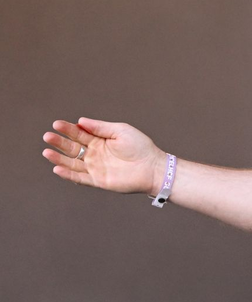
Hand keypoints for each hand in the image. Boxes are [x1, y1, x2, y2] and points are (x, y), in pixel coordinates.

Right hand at [43, 118, 165, 194]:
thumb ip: (100, 127)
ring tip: (47, 151)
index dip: (68, 129)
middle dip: (59, 142)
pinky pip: (80, 177)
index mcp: (100, 140)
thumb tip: (81, 121)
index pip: (79, 134)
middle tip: (48, 136)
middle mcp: (95, 154)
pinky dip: (68, 174)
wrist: (153, 168)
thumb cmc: (140, 147)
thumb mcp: (120, 131)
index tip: (57, 124)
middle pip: (72, 147)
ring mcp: (96, 167)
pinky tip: (57, 168)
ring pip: (72, 162)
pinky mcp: (99, 180)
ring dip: (59, 158)